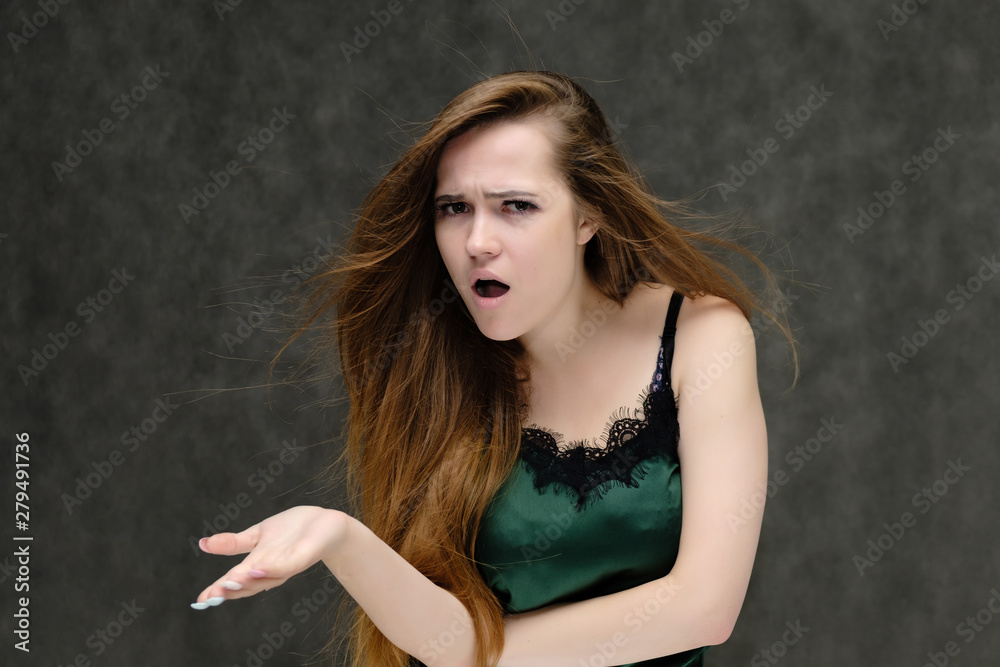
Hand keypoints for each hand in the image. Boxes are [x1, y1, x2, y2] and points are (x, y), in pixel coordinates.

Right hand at [190, 505, 348, 609]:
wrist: (325, 523)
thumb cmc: (292, 531)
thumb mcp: (257, 535)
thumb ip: (233, 543)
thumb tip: (203, 544)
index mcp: (257, 566)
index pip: (233, 582)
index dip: (217, 591)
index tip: (199, 601)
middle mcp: (270, 570)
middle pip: (247, 585)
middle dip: (229, 590)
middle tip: (211, 596)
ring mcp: (287, 565)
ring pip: (264, 578)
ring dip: (247, 581)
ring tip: (229, 582)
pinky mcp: (303, 556)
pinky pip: (286, 566)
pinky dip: (271, 569)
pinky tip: (257, 568)